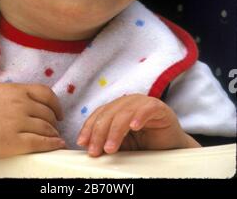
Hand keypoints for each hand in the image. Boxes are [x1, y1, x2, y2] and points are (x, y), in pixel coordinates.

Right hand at [0, 83, 65, 158]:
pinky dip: (52, 144)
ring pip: (46, 128)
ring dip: (54, 134)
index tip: (59, 113)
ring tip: (55, 138)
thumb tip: (39, 100)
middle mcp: (20, 104)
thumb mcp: (2, 91)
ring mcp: (17, 123)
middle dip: (55, 122)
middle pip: (48, 113)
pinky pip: (39, 143)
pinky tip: (57, 144)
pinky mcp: (13, 142)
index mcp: (18, 91)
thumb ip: (20, 93)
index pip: (47, 94)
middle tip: (55, 129)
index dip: (57, 105)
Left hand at [76, 94, 200, 156]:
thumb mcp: (122, 145)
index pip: (99, 114)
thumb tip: (88, 146)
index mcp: (117, 108)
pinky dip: (139, 116)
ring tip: (110, 147)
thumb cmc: (145, 145)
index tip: (82, 143)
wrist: (171, 149)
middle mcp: (128, 102)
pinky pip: (147, 109)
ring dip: (115, 131)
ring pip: (124, 112)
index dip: (89, 127)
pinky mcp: (158, 107)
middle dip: (99, 132)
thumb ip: (107, 141)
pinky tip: (134, 127)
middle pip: (109, 113)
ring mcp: (142, 103)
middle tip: (95, 151)